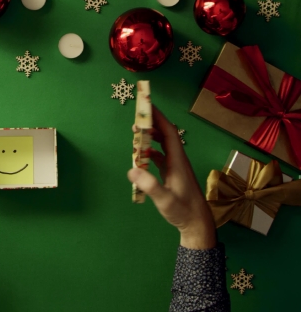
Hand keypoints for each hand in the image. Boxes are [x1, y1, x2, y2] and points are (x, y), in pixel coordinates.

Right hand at [127, 107, 215, 249]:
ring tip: (136, 133)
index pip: (169, 133)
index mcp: (178, 162)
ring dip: (151, 138)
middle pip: (166, 136)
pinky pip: (160, 157)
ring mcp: (175, 168)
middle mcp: (178, 161)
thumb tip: (132, 169)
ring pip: (163, 146)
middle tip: (137, 118)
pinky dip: (150, 153)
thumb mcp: (165, 200)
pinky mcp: (172, 175)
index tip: (147, 106)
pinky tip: (141, 155)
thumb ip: (150, 186)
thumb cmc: (183, 212)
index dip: (159, 118)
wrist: (197, 224)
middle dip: (152, 124)